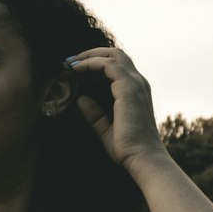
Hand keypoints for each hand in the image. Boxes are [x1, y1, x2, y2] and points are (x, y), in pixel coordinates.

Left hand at [67, 47, 163, 172]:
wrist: (143, 158)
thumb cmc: (128, 148)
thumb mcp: (106, 129)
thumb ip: (95, 114)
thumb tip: (80, 100)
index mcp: (136, 91)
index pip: (117, 66)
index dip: (96, 63)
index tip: (75, 68)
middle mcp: (138, 83)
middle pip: (116, 54)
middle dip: (91, 54)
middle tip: (70, 61)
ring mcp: (135, 84)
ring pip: (112, 55)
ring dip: (88, 56)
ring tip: (70, 63)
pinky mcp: (128, 88)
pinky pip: (107, 65)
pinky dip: (91, 63)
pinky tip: (76, 69)